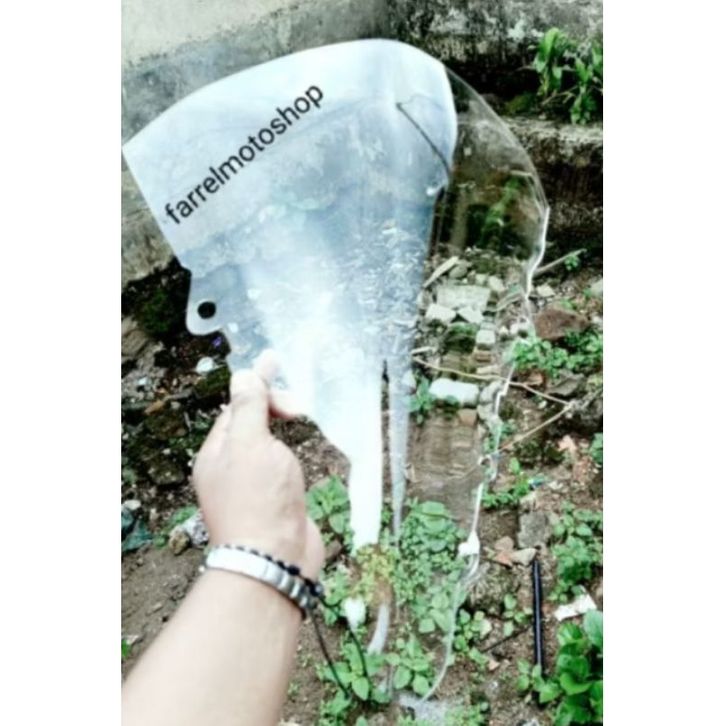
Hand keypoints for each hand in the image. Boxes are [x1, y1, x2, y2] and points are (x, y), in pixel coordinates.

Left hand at [192, 354, 323, 579]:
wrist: (275, 560)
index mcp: (216, 453)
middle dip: (273, 407)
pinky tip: (301, 450)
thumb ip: (248, 408)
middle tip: (298, 408)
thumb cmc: (259, 501)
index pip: (236, 407)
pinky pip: (280, 466)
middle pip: (251, 424)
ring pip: (267, 445)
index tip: (277, 364)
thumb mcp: (250, 444)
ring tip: (301, 417)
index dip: (257, 386)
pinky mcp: (274, 502)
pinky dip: (291, 452)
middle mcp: (230, 469)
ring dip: (282, 428)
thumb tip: (242, 375)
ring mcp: (253, 487)